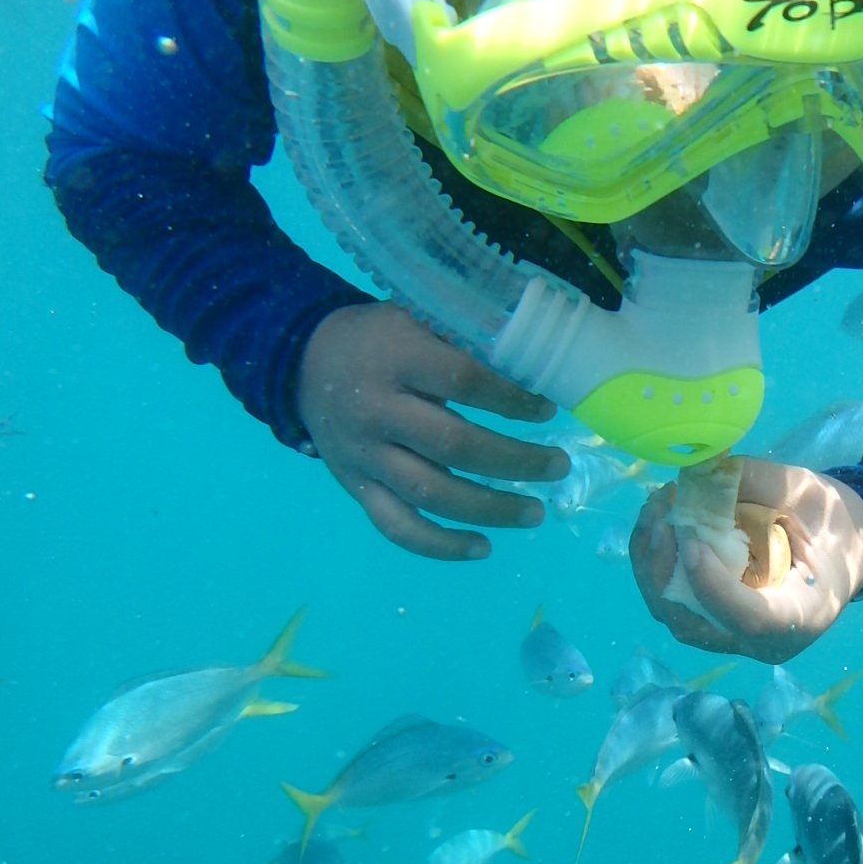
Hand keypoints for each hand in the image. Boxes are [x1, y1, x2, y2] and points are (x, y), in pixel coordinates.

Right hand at [297, 302, 568, 558]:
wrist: (304, 362)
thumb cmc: (378, 338)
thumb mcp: (416, 316)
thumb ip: (465, 337)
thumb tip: (537, 362)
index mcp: (396, 358)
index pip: (462, 381)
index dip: (511, 400)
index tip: (547, 410)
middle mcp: (377, 412)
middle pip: (453, 446)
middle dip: (515, 462)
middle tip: (559, 467)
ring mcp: (364, 457)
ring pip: (431, 494)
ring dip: (491, 509)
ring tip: (536, 512)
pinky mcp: (356, 488)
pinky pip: (398, 527)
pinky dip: (442, 546)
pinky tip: (483, 547)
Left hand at [629, 459, 862, 661]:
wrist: (842, 549)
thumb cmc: (833, 523)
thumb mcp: (807, 493)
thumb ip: (756, 482)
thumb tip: (696, 470)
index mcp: (802, 615)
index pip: (749, 618)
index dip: (712, 585)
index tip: (690, 537)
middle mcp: (762, 641)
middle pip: (695, 625)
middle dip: (666, 571)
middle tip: (663, 517)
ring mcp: (732, 635)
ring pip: (673, 615)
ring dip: (652, 565)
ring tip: (655, 512)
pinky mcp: (711, 620)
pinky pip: (671, 602)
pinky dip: (654, 564)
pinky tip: (655, 523)